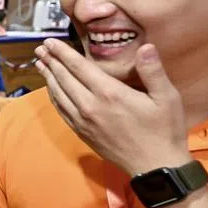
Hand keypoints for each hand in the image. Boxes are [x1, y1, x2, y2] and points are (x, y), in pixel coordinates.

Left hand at [35, 40, 190, 175]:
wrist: (153, 166)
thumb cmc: (163, 130)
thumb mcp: (167, 98)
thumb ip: (153, 71)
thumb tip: (146, 47)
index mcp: (109, 93)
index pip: (78, 67)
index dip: (62, 53)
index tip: (50, 41)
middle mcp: (90, 106)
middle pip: (63, 78)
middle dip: (50, 61)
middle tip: (39, 48)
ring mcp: (82, 121)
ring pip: (58, 94)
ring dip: (47, 77)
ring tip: (40, 63)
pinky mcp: (81, 132)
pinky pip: (61, 110)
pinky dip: (53, 96)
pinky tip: (50, 89)